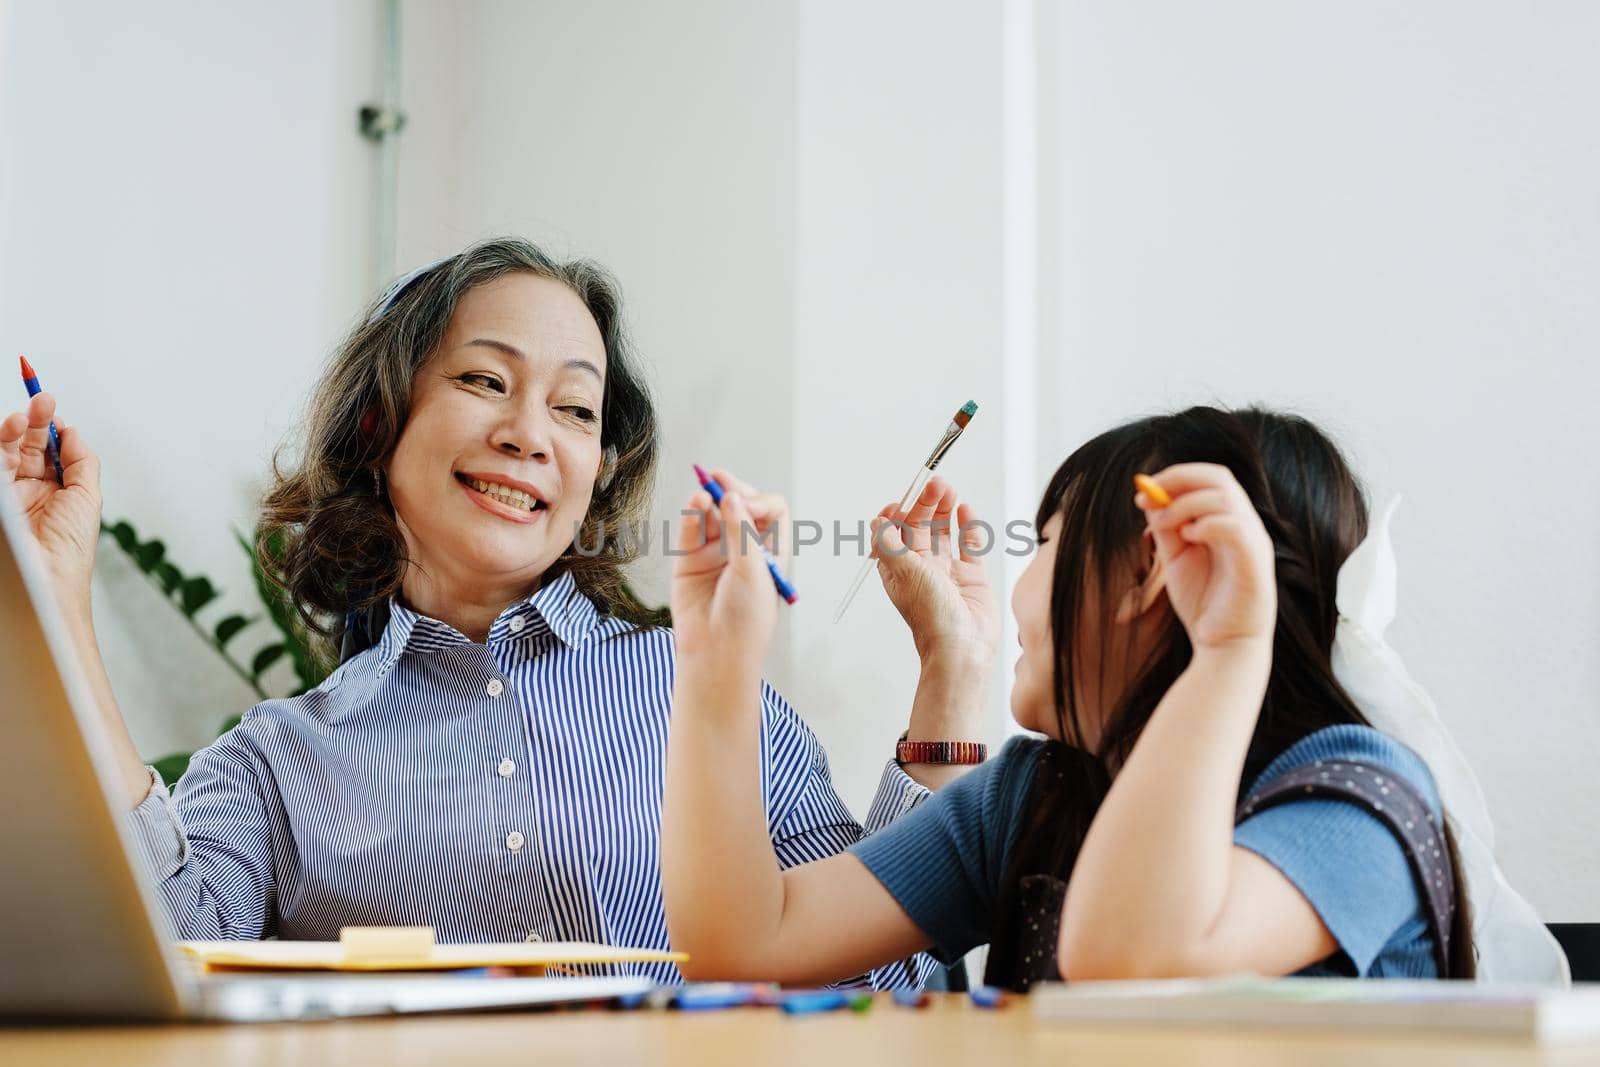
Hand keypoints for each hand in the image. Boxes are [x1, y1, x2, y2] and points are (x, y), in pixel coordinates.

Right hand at [1, 391, 101, 610]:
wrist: (47, 577)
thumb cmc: (70, 547)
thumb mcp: (87, 497)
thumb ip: (81, 460)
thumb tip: (71, 429)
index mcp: (55, 490)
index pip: (49, 451)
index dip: (50, 429)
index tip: (53, 411)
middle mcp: (29, 490)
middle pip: (27, 445)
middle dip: (34, 421)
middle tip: (42, 400)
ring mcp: (8, 493)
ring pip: (7, 451)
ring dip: (15, 428)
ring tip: (26, 415)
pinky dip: (2, 444)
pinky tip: (13, 429)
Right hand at [670, 469, 789, 673]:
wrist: (716, 653)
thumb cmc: (746, 619)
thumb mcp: (752, 570)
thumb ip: (740, 532)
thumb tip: (733, 496)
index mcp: (771, 551)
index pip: (771, 511)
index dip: (759, 502)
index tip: (746, 505)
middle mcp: (744, 548)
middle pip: (740, 506)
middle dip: (732, 491)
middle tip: (719, 480)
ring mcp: (716, 553)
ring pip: (712, 516)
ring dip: (708, 502)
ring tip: (702, 497)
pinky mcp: (690, 561)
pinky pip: (690, 532)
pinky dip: (692, 517)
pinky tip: (694, 506)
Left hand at [870, 477, 998, 668]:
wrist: (962, 647)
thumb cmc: (931, 617)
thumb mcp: (903, 573)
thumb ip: (890, 544)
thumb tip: (876, 522)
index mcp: (899, 569)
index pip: (894, 532)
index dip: (898, 513)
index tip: (903, 500)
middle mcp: (922, 568)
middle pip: (921, 526)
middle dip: (926, 504)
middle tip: (935, 484)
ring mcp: (948, 572)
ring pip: (945, 532)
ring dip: (945, 510)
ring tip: (948, 490)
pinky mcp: (972, 577)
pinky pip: (970, 546)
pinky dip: (968, 527)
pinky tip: (965, 510)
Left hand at [1138, 464, 1274, 651]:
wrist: (1224, 647)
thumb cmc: (1203, 603)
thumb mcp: (1176, 559)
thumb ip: (1166, 528)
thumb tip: (1149, 497)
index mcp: (1229, 521)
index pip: (1209, 479)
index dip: (1175, 477)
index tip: (1143, 489)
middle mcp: (1245, 525)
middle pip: (1219, 477)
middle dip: (1179, 479)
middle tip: (1149, 494)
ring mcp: (1254, 542)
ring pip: (1225, 497)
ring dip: (1185, 504)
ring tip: (1164, 526)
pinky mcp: (1255, 563)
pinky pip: (1235, 528)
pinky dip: (1207, 524)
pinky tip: (1189, 538)